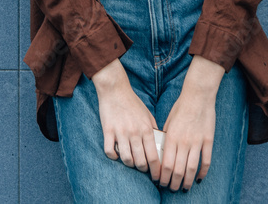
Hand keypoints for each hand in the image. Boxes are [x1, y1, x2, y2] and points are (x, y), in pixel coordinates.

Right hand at [91, 61, 160, 177]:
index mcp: (147, 129)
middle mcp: (135, 133)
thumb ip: (153, 130)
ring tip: (131, 162)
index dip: (156, 171)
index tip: (156, 177)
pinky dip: (113, 157)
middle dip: (143, 170)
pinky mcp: (108, 131)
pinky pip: (110, 151)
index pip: (154, 157)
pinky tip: (116, 154)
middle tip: (143, 169)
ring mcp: (120, 132)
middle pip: (141, 162)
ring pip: (126, 159)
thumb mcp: (148, 115)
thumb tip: (158, 146)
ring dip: (129, 164)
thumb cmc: (133, 103)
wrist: (115, 90)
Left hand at [157, 86, 216, 191]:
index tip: (161, 182)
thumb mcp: (168, 122)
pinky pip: (206, 161)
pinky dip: (203, 172)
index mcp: (171, 137)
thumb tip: (162, 153)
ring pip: (192, 168)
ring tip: (184, 188)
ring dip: (187, 181)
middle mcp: (183, 142)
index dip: (163, 177)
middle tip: (172, 188)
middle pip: (178, 170)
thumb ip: (165, 138)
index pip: (166, 164)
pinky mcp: (208, 141)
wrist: (198, 97)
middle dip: (174, 183)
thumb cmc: (180, 108)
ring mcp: (197, 142)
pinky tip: (199, 178)